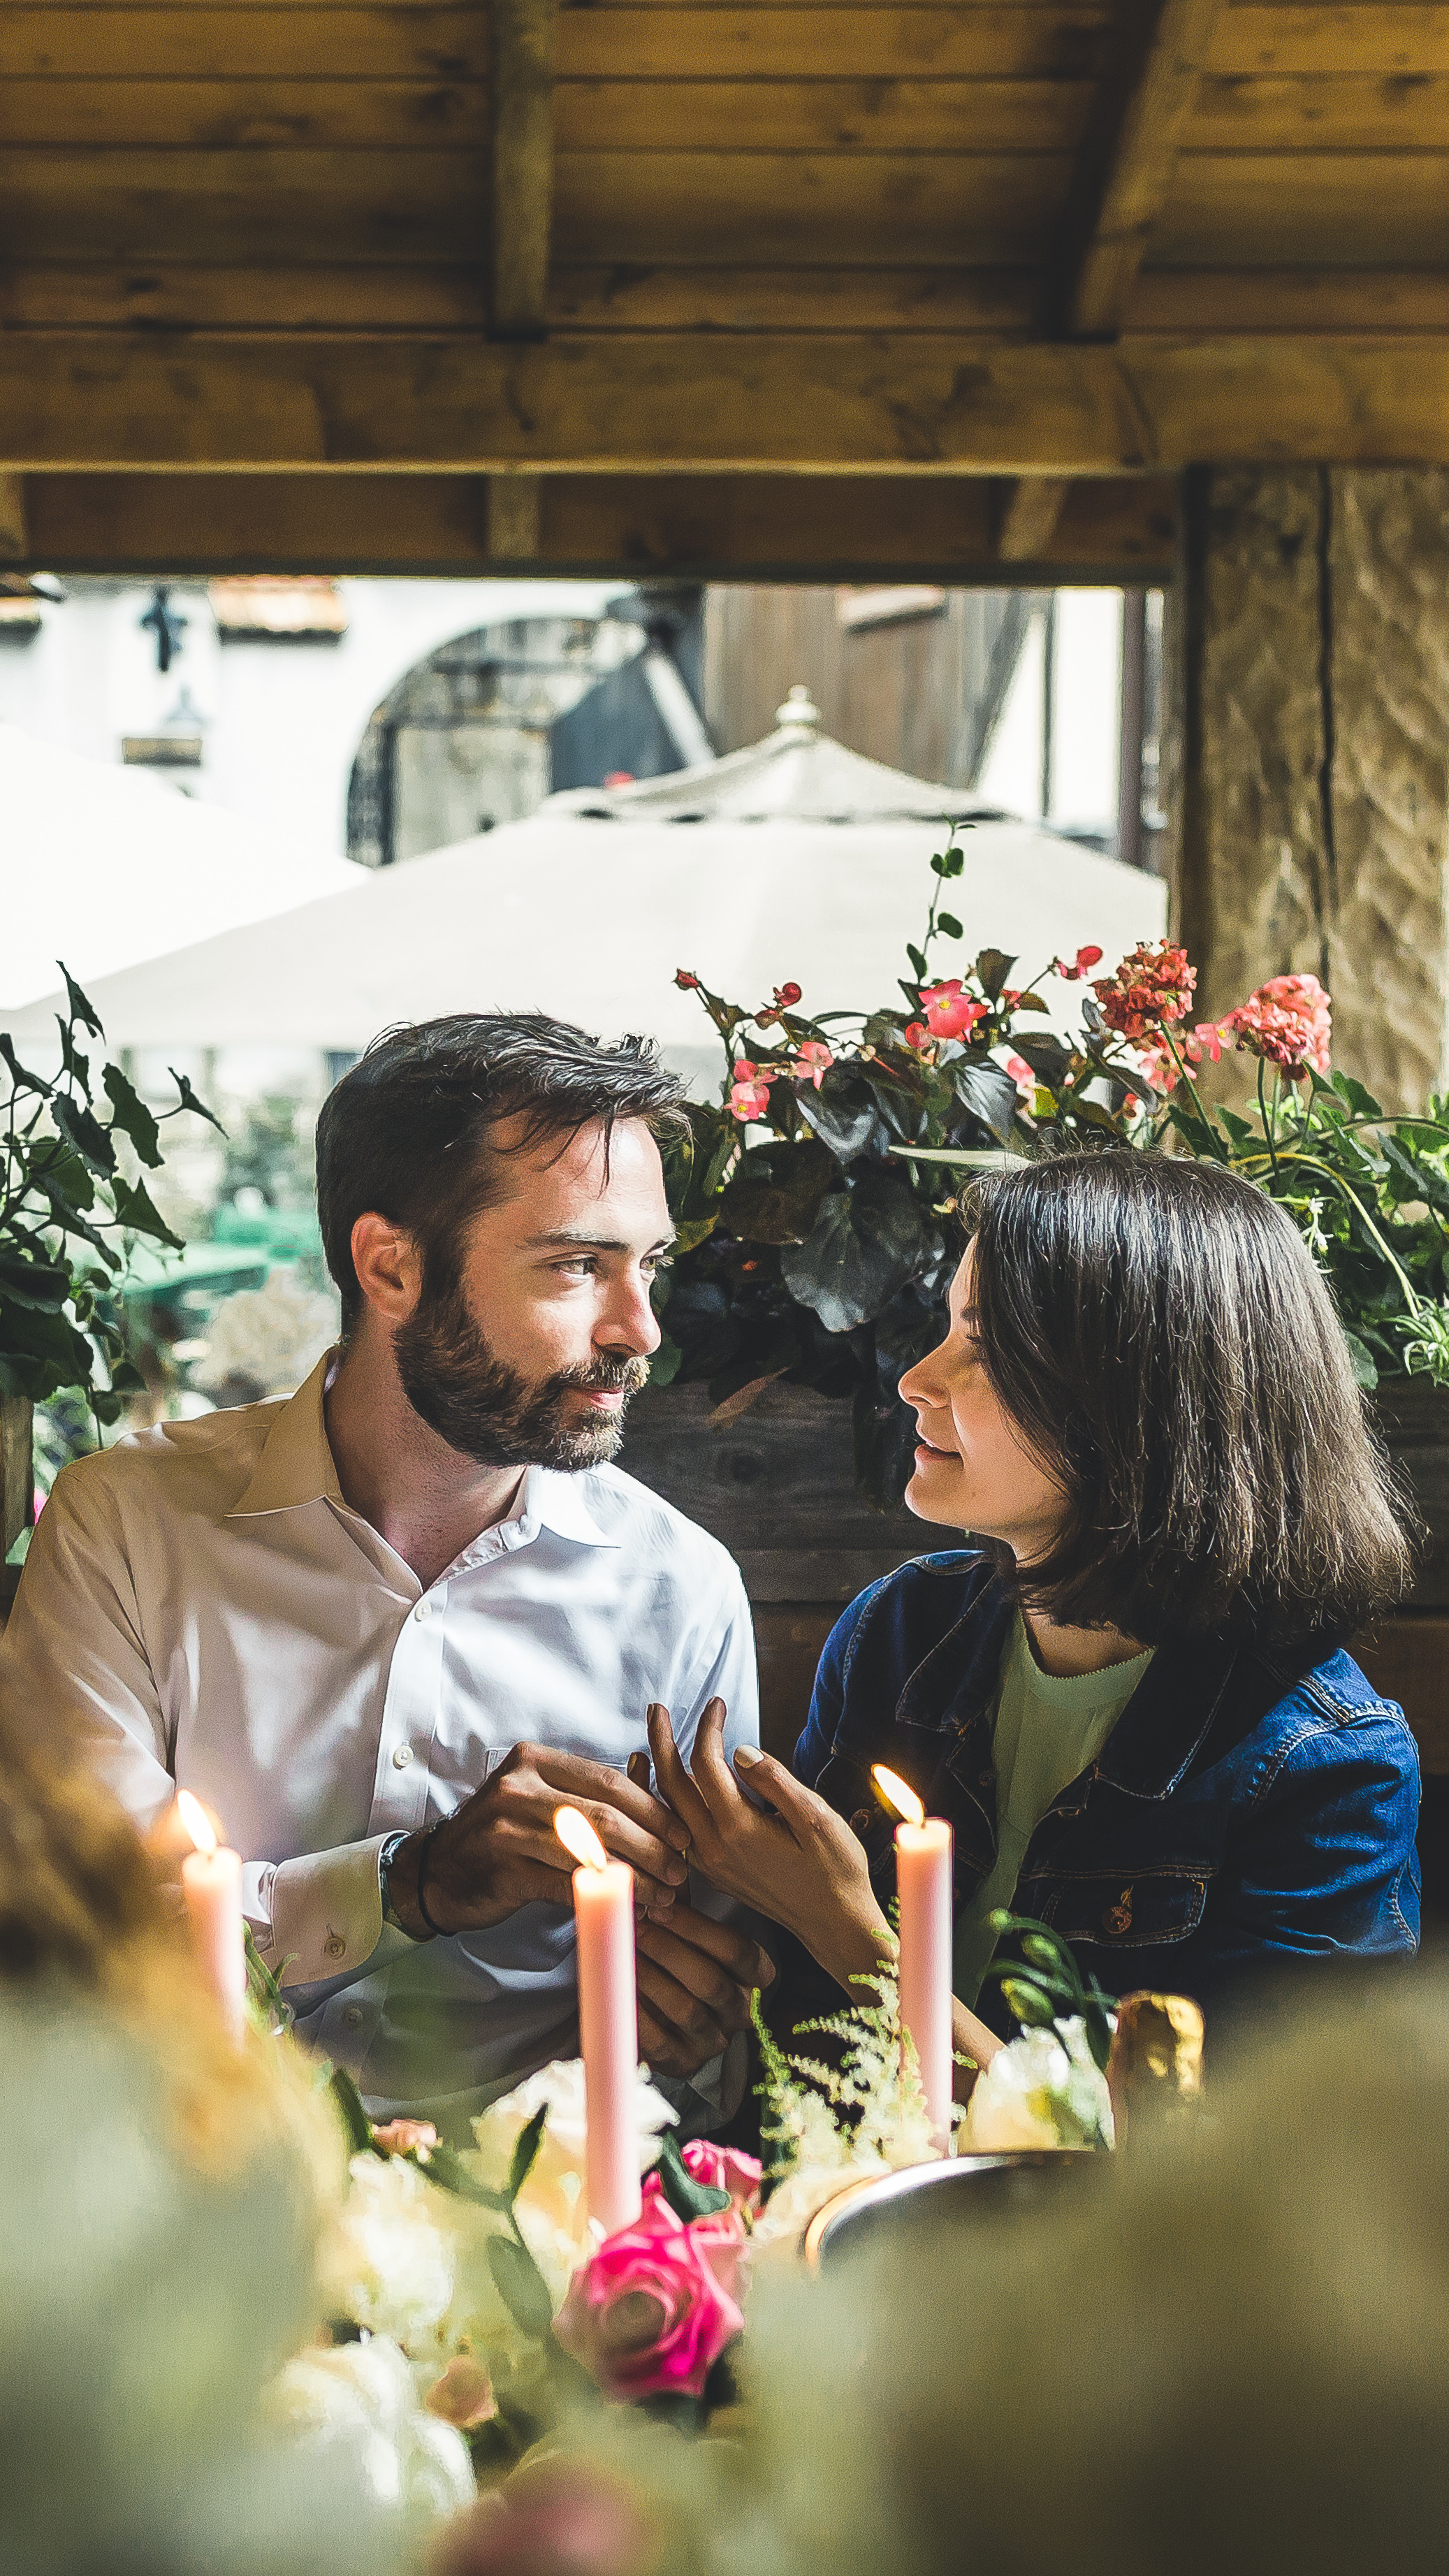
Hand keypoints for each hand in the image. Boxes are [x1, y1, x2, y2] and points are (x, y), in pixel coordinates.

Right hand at [387, 1742, 690, 1937]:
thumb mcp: (540, 1801)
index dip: (653, 1809)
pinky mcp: (503, 1868)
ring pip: (589, 1851)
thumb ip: (588, 1800)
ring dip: (634, 1877)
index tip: (684, 1835)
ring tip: (663, 1896)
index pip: (608, 1781)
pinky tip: (625, 1910)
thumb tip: (659, 1812)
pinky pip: (564, 1883)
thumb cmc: (502, 1835)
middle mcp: (518, 1786)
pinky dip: (600, 1898)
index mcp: (535, 1761)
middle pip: (604, 1815)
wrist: (438, 1872)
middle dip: (652, 1845)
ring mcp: (506, 1826)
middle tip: (681, 1870)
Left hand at [633, 1897, 776, 2078]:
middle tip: (636, 1929)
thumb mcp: (691, 1931)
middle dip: (668, 1951)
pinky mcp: (685, 2064)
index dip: (696, 1928)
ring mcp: (715, 2041)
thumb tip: (657, 1867)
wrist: (673, 2017)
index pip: (736, 1950)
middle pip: (710, 1981)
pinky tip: (619, 1993)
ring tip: (625, 1956)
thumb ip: (681, 1906)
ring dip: (652, 1980)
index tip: (660, 1908)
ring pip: (687, 2011)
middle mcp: (742, 2011)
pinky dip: (639, 2017)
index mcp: (756, 1975)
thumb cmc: (683, 1959)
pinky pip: (662, 2044)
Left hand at [646, 1700, 893, 1991]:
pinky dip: (669, 1800)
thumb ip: (776, 1782)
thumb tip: (739, 1751)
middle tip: (657, 1709)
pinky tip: (674, 1784)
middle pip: (672, 1784)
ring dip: (660, 1770)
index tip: (717, 1704)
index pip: (706, 1765)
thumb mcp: (816, 1818)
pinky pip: (677, 1829)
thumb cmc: (835, 1870)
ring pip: (669, 1809)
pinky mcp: (715, 1872)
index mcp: (738, 1829)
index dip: (708, 1728)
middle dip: (663, 1741)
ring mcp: (710, 1863)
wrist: (835, 1925)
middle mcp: (714, 1848)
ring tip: (659, 1738)